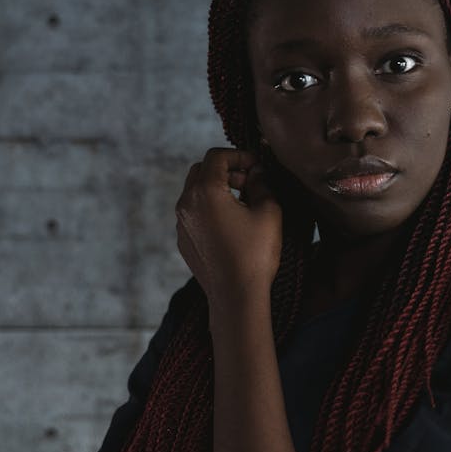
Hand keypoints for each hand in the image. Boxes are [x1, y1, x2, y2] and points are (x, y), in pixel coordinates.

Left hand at [175, 148, 282, 302]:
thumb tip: (257, 172)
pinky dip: (209, 207)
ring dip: (217, 188)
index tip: (257, 165)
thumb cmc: (254, 254)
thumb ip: (262, 183)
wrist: (235, 296)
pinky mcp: (183, 239)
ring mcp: (181, 223)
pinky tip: (231, 223)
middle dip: (226, 169)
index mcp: (204, 191)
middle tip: (249, 181)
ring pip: (195, 191)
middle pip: (201, 170)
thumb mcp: (268, 212)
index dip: (239, 155)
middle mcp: (186, 203)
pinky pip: (193, 212)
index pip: (217, 156)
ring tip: (243, 202)